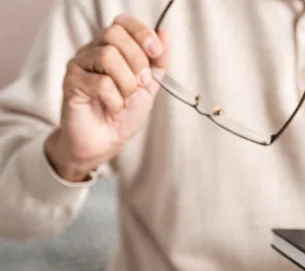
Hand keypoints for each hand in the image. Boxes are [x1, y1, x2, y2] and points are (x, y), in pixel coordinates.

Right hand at [44, 15, 169, 181]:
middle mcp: (92, 51)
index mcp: (111, 48)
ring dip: (127, 84)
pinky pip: (100, 83)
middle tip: (141, 84)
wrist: (104, 142)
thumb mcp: (149, 87)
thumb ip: (157, 62)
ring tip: (125, 99)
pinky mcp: (71, 83)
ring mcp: (79, 65)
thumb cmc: (123, 114)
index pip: (122, 23)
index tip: (156, 52)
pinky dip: (114, 100)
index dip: (142, 33)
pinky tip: (112, 108)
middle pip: (114, 34)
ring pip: (107, 57)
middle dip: (137, 61)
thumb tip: (164, 34)